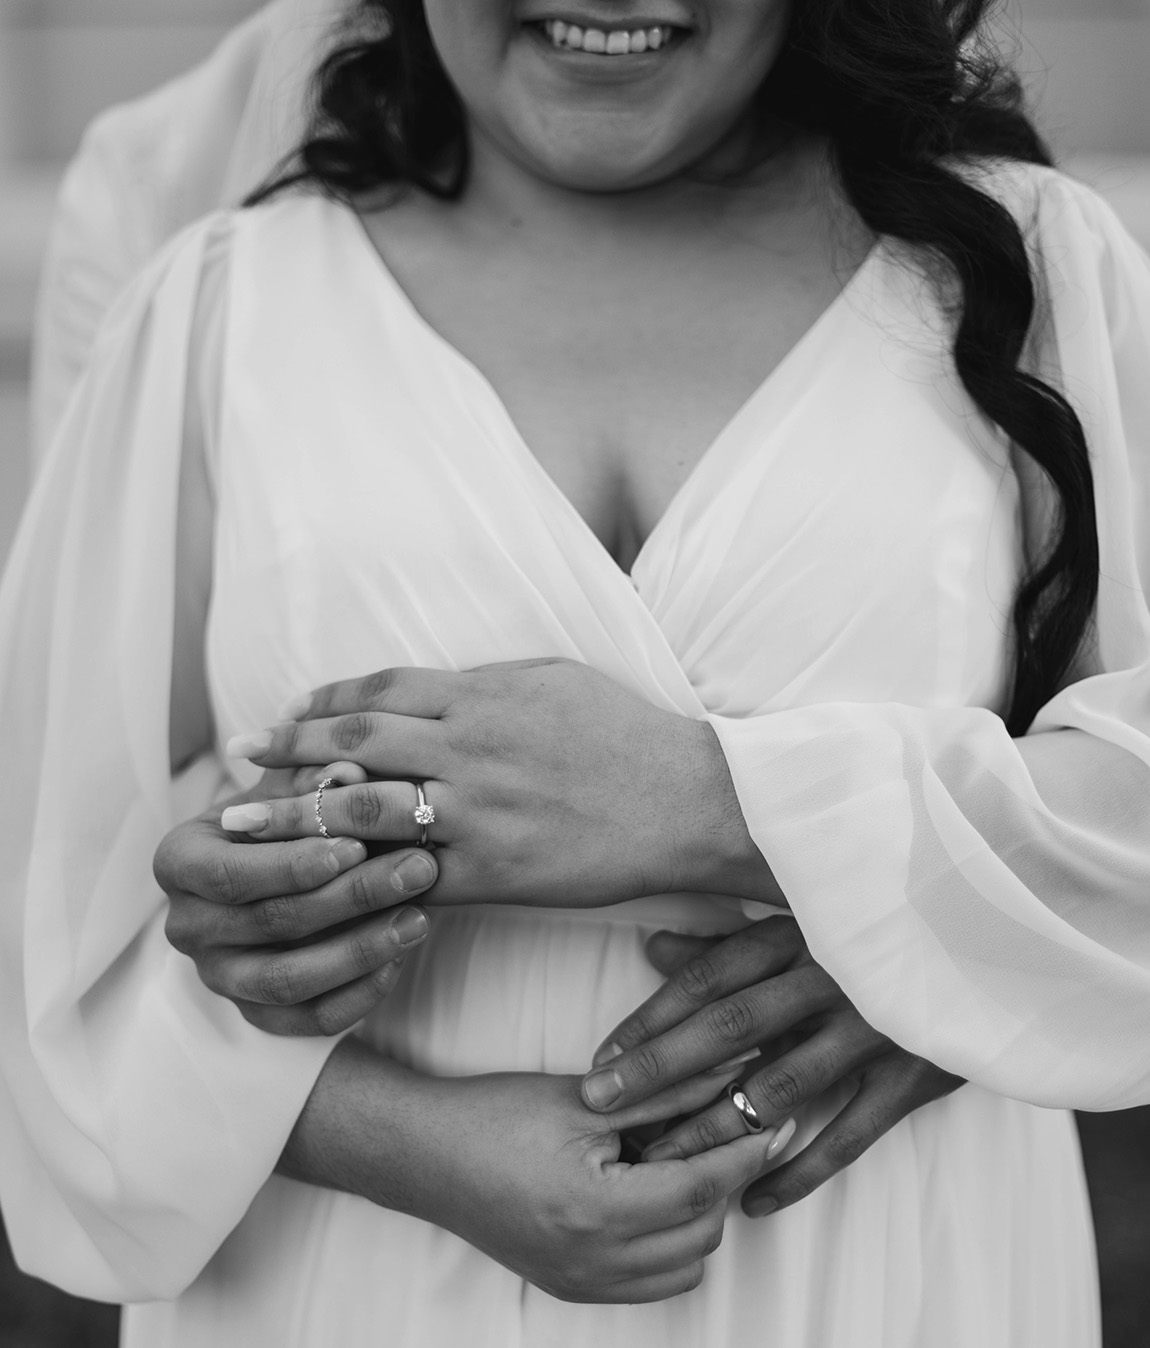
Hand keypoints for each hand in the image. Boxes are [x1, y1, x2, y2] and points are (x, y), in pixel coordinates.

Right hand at [159, 763, 438, 1035]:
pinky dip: (359, 993)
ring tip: (420, 917)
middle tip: (417, 869)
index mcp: (179, 861)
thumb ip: (317, 777)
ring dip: (361, 950)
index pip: (231, 873)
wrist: (282, 863)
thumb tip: (349, 771)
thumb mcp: (295, 786)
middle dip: (351, 897)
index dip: (293, 864)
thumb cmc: (288, 812)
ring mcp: (219, 976)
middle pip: (270, 922)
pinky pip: (310, 1019)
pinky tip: (401, 957)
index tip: (356, 845)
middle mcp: (187, 925)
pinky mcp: (257, 1014)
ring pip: (288, 980)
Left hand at [221, 660, 779, 907]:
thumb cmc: (626, 735)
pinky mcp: (494, 872)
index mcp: (483, 697)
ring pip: (365, 811)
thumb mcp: (557, 678)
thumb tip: (431, 685)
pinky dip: (360, 878)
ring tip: (249, 826)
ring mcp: (478, 814)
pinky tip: (323, 883)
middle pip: (354, 745)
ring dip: (296, 817)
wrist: (688, 801)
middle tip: (237, 764)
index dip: (321, 702)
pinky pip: (410, 877)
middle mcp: (470, 750)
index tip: (285, 715)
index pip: (379, 691)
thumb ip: (487, 680)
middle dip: (286, 753)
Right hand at [291, 1042, 780, 1302]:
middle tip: (724, 1131)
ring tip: (683, 1161)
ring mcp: (581, 1283)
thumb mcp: (585, 1098)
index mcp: (595, 1210)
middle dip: (722, 1181)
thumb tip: (728, 1071)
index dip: (742, 1153)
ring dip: (698, 1217)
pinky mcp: (571, 1288)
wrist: (424, 1157)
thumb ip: (663, 1092)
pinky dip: (669, 1245)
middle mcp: (593, 1261)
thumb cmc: (494, 1117)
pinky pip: (650, 1283)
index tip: (771, 1123)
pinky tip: (652, 1196)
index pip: (699, 1189)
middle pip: (700, 1232)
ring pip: (683, 1266)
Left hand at [577, 917, 963, 1215]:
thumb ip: (732, 939)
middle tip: (602, 1104)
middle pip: (729, 1027)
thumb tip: (654, 948)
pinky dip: (800, 1170)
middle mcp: (830, 977)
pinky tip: (754, 1200)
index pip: (710, 976)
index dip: (651, 1016)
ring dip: (716, 1125)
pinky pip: (849, 1134)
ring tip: (661, 1160)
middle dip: (659, 1069)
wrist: (992, 940)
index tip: (601, 1055)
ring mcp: (872, 1027)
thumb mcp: (807, 919)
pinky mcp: (912, 1073)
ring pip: (780, 1085)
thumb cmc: (881, 926)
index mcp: (800, 931)